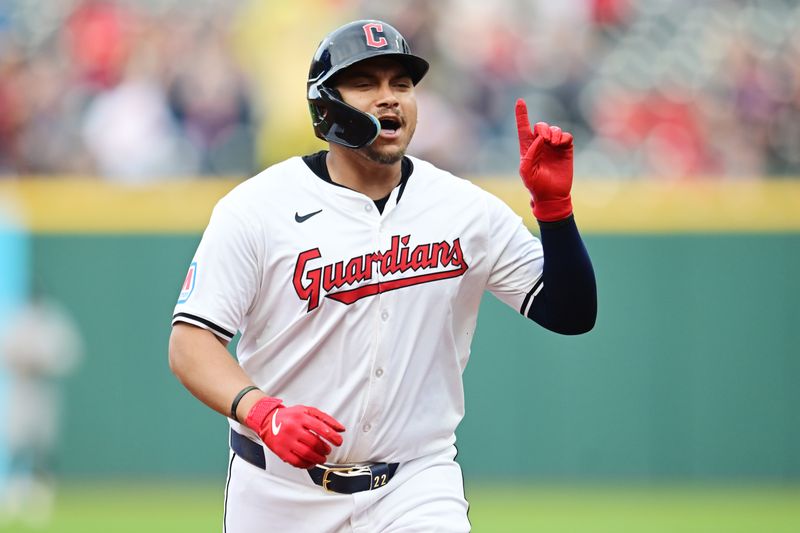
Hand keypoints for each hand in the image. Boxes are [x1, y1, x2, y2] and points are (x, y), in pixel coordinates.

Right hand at [245, 398, 345, 468]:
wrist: (267, 420)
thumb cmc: (289, 416)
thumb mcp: (307, 411)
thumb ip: (325, 419)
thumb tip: (340, 429)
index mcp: (301, 416)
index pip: (321, 428)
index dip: (332, 436)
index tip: (338, 442)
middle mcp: (293, 428)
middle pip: (314, 443)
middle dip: (325, 449)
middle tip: (328, 450)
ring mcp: (286, 440)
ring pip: (307, 454)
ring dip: (318, 458)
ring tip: (322, 457)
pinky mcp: (281, 451)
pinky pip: (297, 462)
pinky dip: (307, 464)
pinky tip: (311, 462)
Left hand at [515, 98, 573, 221]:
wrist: (552, 196)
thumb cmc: (535, 185)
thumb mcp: (526, 171)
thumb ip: (529, 154)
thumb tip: (539, 139)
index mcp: (528, 148)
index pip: (523, 128)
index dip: (522, 114)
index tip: (520, 101)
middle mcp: (540, 145)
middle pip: (541, 126)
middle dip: (543, 128)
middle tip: (545, 139)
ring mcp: (554, 147)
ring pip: (554, 129)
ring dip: (553, 133)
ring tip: (553, 143)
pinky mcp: (566, 150)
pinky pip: (566, 136)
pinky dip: (563, 137)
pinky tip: (559, 144)